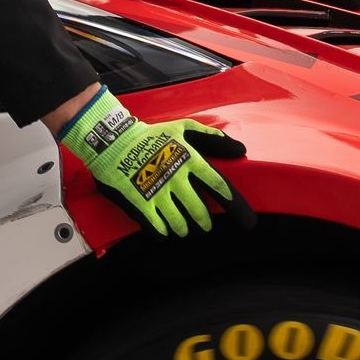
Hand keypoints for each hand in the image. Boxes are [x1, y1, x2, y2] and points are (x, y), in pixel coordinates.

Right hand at [60, 88, 254, 236]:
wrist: (113, 142)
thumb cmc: (152, 136)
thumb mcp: (183, 128)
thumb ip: (212, 138)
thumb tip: (241, 149)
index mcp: (188, 159)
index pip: (218, 185)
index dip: (235, 204)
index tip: (246, 219)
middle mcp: (175, 177)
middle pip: (199, 210)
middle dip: (204, 221)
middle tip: (205, 225)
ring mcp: (157, 192)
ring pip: (179, 223)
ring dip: (184, 228)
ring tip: (184, 227)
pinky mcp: (139, 203)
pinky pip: (157, 227)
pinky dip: (163, 231)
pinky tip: (164, 229)